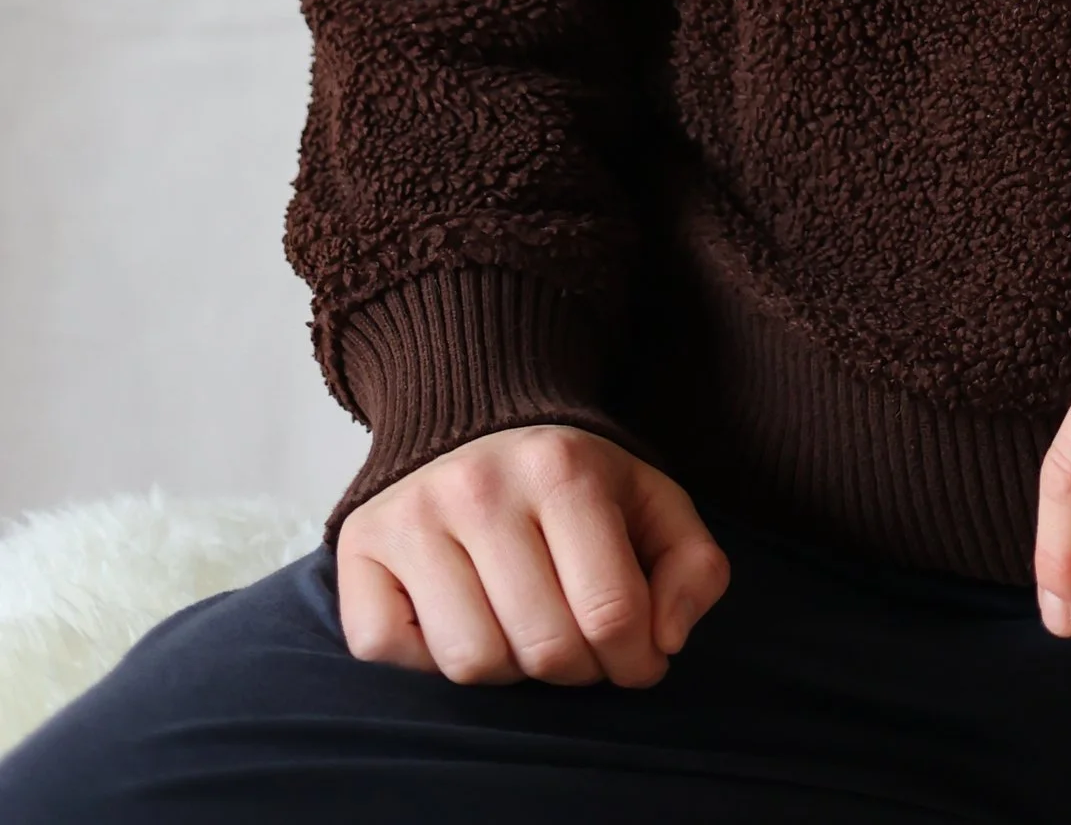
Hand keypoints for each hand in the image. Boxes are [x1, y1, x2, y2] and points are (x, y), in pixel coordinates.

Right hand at [336, 423, 730, 686]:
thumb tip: (664, 642)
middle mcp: (479, 487)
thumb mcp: (650, 501)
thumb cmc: (570, 482)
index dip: (635, 659)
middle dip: (578, 670)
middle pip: (544, 647)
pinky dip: (429, 658)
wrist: (474, 419)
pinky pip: (393, 651)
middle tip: (582, 646)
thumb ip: (692, 567)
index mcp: (562, 468)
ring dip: (509, 669)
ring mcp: (411, 517)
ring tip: (525, 629)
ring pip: (472, 662)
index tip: (638, 656)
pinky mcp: (359, 549)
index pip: (611, 612)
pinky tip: (461, 617)